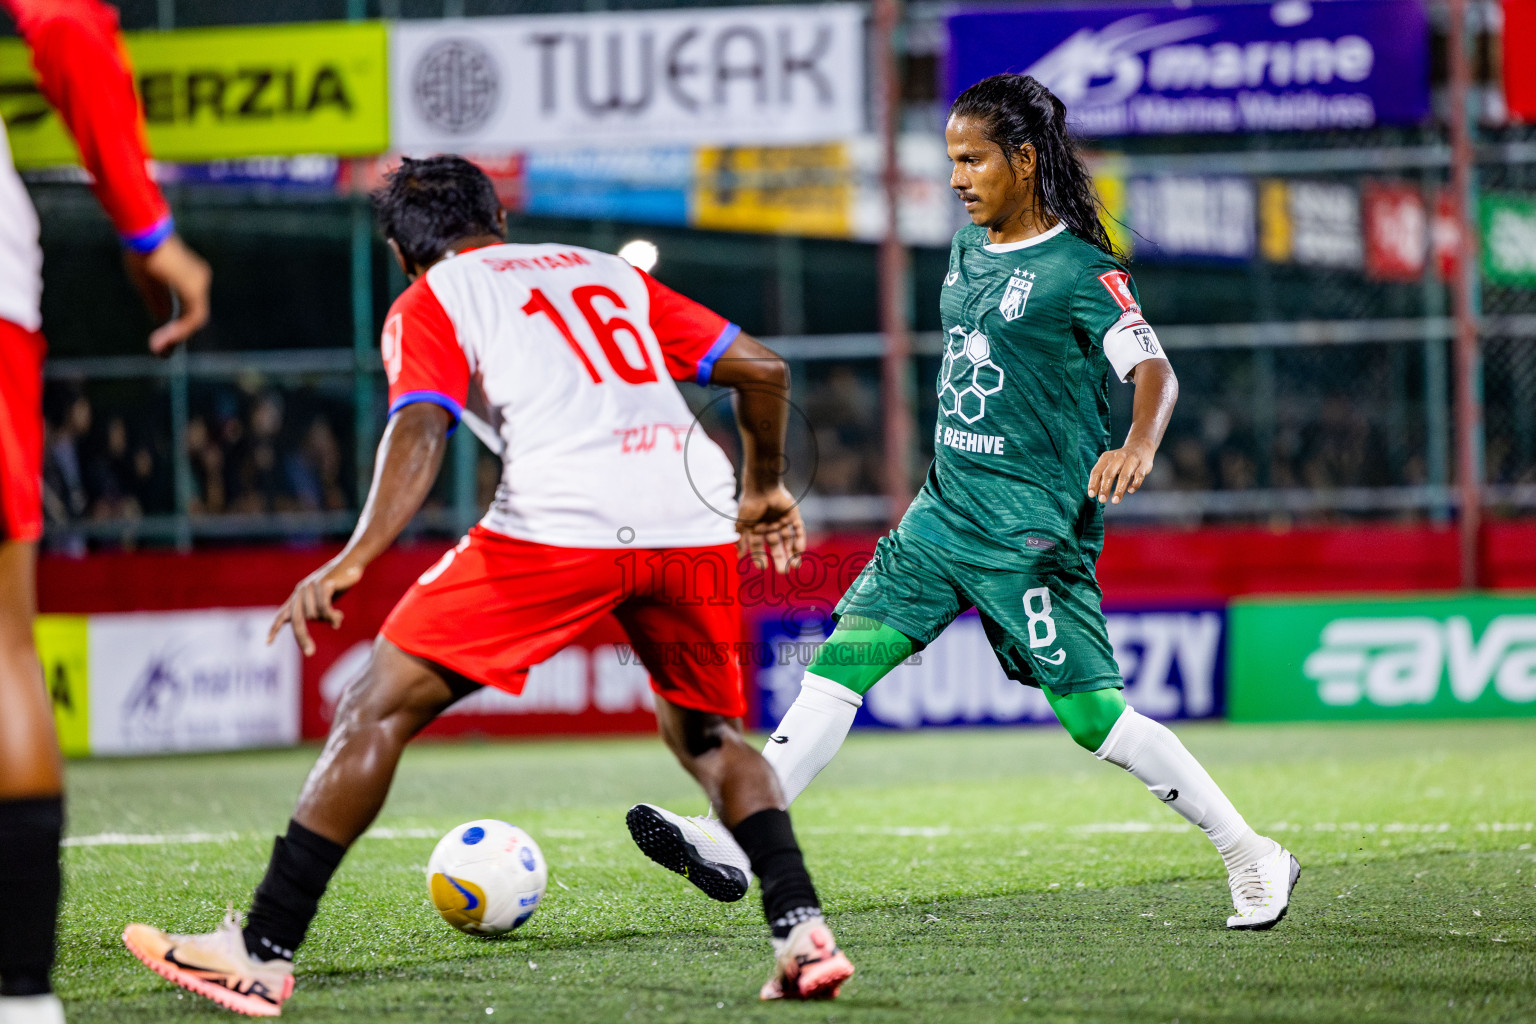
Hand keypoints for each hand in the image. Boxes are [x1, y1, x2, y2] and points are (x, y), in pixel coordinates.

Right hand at [122, 234, 210, 355]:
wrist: (142, 232)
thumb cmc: (140, 251)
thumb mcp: (147, 283)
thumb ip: (158, 301)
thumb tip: (164, 319)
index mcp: (190, 276)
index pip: (189, 307)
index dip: (177, 327)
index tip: (162, 343)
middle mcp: (200, 279)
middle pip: (194, 315)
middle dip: (177, 336)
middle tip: (161, 353)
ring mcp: (200, 283)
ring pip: (194, 319)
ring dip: (176, 336)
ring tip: (160, 350)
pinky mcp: (195, 288)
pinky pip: (192, 317)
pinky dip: (178, 330)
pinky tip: (163, 341)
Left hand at [267, 558, 364, 655]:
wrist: (351, 562)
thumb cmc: (339, 582)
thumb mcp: (330, 601)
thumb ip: (326, 614)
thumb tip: (334, 625)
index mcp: (298, 596)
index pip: (282, 614)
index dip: (274, 629)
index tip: (267, 643)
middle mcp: (300, 592)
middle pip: (296, 621)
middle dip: (302, 638)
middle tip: (310, 653)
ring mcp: (311, 587)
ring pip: (314, 615)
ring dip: (328, 619)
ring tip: (338, 616)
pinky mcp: (323, 584)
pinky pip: (324, 608)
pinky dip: (331, 616)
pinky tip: (338, 617)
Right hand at [735, 484, 804, 572]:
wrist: (762, 486)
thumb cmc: (749, 505)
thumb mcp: (742, 525)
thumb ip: (740, 540)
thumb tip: (738, 557)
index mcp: (756, 527)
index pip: (758, 546)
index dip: (760, 557)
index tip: (762, 568)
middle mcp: (769, 525)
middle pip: (775, 545)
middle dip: (779, 558)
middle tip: (783, 572)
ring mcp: (781, 520)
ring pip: (788, 539)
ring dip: (792, 553)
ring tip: (795, 567)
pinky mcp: (792, 514)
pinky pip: (798, 529)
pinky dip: (799, 540)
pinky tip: (799, 551)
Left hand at [1088, 440, 1155, 504]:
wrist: (1141, 445)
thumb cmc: (1121, 460)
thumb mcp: (1109, 465)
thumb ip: (1102, 477)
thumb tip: (1094, 493)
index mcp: (1106, 457)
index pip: (1097, 471)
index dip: (1093, 483)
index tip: (1091, 495)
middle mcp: (1118, 457)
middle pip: (1109, 473)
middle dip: (1105, 488)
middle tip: (1102, 500)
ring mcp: (1131, 460)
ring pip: (1124, 475)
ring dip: (1119, 489)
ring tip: (1115, 501)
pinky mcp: (1143, 464)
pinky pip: (1139, 475)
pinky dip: (1135, 483)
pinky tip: (1130, 491)